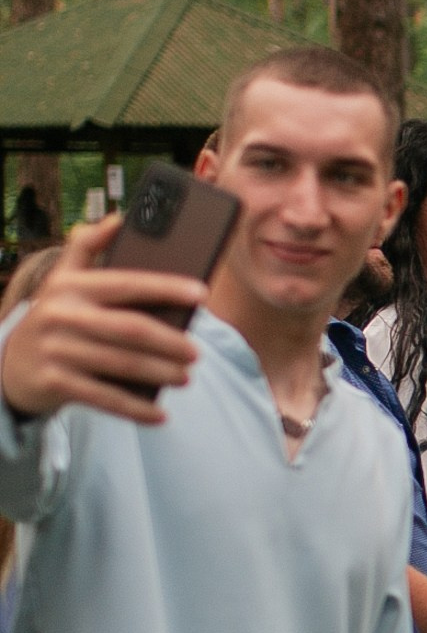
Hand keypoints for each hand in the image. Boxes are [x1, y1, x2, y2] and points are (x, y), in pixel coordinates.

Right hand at [0, 216, 204, 425]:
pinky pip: (105, 398)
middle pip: (130, 329)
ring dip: (160, 374)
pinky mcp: (54, 383)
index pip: (126, 283)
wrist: (10, 366)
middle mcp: (61, 316)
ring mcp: (56, 351)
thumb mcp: (62, 280)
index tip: (202, 294)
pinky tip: (161, 414)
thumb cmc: (55, 318)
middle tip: (196, 352)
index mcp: (70, 286)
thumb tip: (120, 217)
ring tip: (185, 377)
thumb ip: (87, 246)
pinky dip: (136, 408)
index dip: (166, 287)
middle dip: (170, 342)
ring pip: (121, 365)